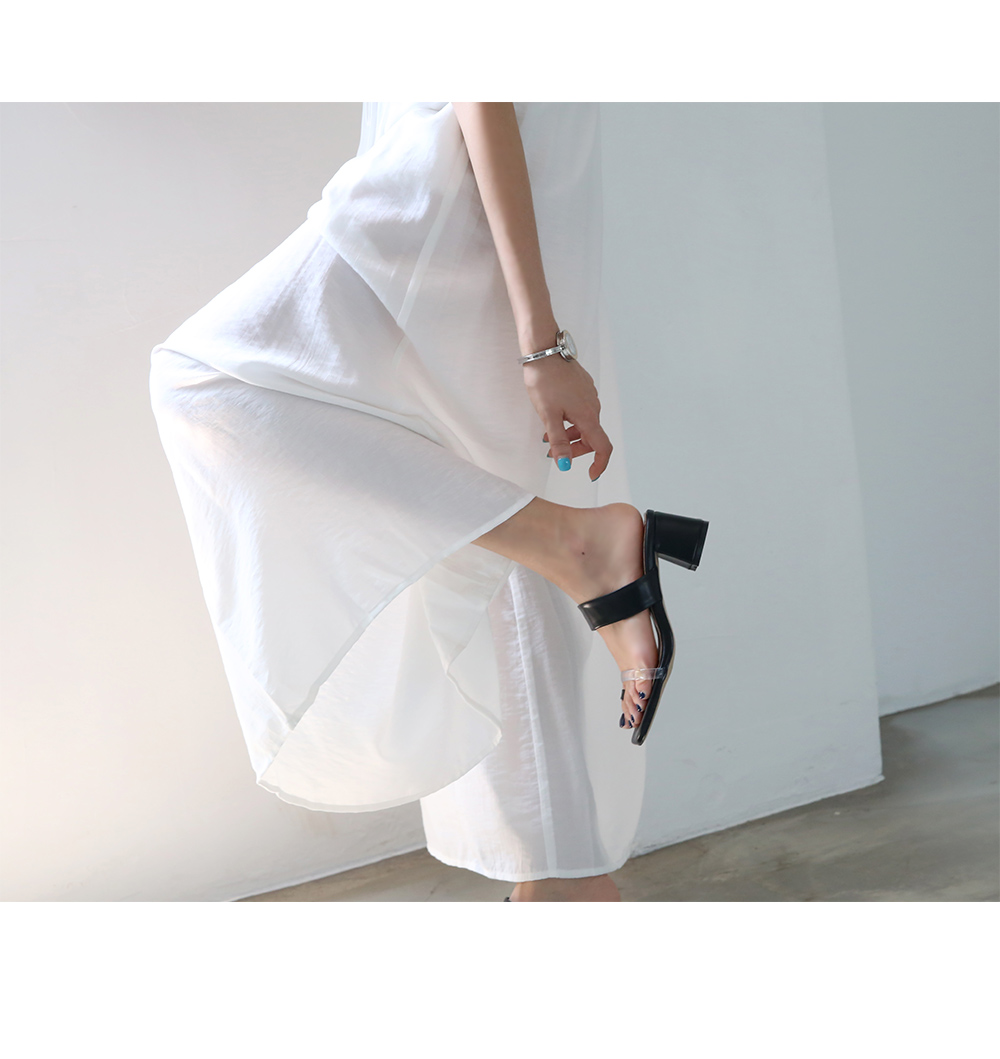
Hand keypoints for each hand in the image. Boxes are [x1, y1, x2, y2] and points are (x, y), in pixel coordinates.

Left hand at [522, 355, 612, 481]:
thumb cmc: (545, 381)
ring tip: (549, 434)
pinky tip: (554, 415)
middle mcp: (594, 407)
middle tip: (555, 452)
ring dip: (571, 434)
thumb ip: (558, 442)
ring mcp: (590, 396)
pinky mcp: (583, 387)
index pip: (603, 447)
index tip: (590, 475)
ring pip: (585, 424)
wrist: (545, 351)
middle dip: (576, 449)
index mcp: (588, 416)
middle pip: (592, 437)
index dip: (599, 464)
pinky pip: (582, 411)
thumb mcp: (548, 415)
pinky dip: (571, 420)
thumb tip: (565, 464)